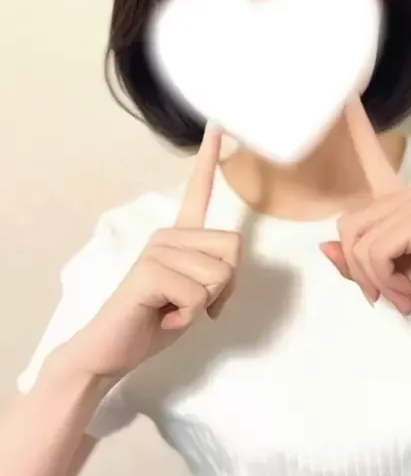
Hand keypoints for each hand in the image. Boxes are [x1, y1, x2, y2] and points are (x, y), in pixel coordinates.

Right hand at [55, 124, 240, 380]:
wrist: (111, 350)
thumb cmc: (156, 320)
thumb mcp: (197, 295)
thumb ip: (215, 275)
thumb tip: (226, 269)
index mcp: (179, 236)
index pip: (197, 191)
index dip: (209, 158)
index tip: (218, 124)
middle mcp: (168, 234)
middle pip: (233, 248)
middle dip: (225, 286)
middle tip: (193, 303)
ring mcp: (156, 249)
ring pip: (219, 274)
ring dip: (204, 304)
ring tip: (174, 310)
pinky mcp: (149, 270)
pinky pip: (198, 294)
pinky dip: (188, 316)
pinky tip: (164, 317)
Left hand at [320, 96, 410, 326]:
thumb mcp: (386, 277)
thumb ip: (357, 262)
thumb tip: (325, 245)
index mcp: (396, 202)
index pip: (372, 159)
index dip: (357, 128)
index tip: (345, 95)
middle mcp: (403, 195)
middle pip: (345, 227)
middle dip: (358, 269)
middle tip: (382, 293)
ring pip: (357, 244)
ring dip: (372, 279)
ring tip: (399, 292)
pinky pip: (374, 251)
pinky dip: (382, 278)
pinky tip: (405, 289)